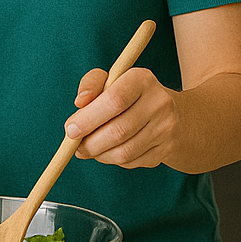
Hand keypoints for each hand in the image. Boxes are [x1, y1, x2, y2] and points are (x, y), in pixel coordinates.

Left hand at [65, 67, 180, 168]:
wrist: (170, 112)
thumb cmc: (127, 94)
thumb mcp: (110, 80)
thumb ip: (90, 84)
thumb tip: (80, 102)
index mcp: (142, 80)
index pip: (114, 101)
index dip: (88, 118)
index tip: (70, 129)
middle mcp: (159, 103)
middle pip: (118, 130)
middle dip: (89, 143)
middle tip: (75, 146)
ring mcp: (166, 128)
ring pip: (124, 152)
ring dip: (99, 155)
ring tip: (87, 149)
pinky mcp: (167, 149)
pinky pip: (132, 162)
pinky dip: (112, 160)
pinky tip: (107, 151)